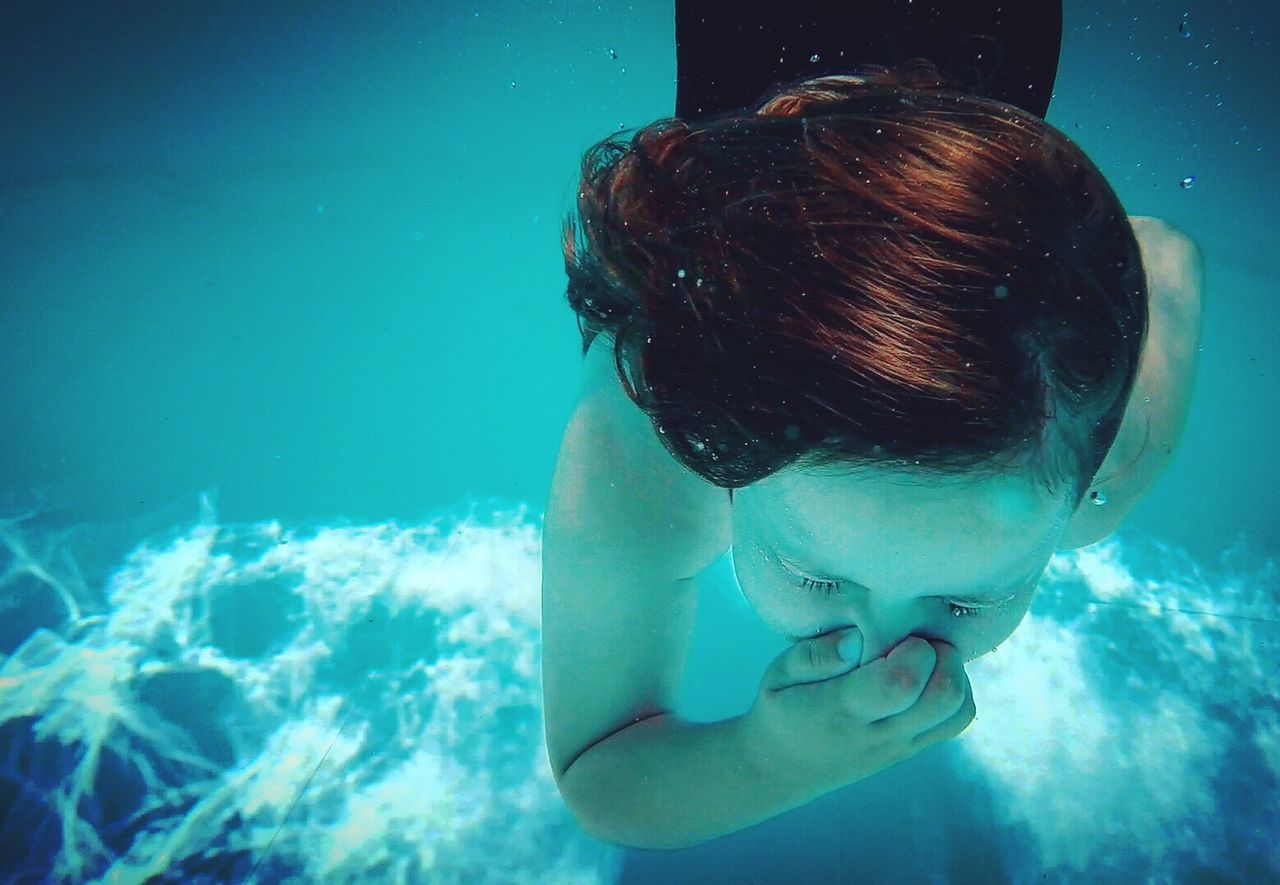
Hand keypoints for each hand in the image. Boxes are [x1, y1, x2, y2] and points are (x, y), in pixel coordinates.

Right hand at [739, 629, 975, 796]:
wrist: (782, 767)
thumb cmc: (782, 708)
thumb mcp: (778, 673)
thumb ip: (814, 654)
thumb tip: (855, 638)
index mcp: (843, 710)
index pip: (902, 683)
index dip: (914, 649)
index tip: (897, 634)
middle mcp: (879, 733)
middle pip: (944, 697)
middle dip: (944, 655)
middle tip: (918, 639)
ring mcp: (901, 746)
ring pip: (958, 711)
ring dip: (954, 674)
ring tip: (924, 658)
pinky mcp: (913, 749)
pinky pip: (955, 722)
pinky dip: (955, 693)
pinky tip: (926, 677)